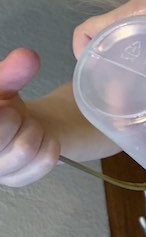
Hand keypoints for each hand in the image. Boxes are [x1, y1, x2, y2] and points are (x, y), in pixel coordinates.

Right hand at [0, 48, 59, 186]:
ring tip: (27, 126)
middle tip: (13, 114)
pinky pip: (44, 161)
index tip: (4, 106)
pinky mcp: (15, 180)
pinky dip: (49, 144)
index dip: (2, 113)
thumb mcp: (2, 84)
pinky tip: (42, 138)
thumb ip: (11, 72)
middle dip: (13, 118)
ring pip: (25, 150)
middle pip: (1, 135)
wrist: (14, 125)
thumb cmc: (0, 104)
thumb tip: (28, 56)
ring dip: (34, 130)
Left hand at [72, 0, 145, 126]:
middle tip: (120, 117)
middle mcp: (141, 50)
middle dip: (112, 95)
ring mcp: (128, 34)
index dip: (131, 104)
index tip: (133, 124)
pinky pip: (88, 33)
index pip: (136, 85)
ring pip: (98, 57)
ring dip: (95, 74)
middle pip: (114, 74)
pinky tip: (89, 66)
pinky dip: (83, 47)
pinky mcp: (120, 21)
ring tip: (103, 98)